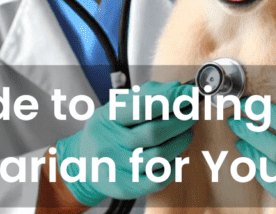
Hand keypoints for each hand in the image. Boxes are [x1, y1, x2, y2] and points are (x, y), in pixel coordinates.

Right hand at [55, 81, 195, 205]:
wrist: (83, 162)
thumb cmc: (108, 130)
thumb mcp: (119, 106)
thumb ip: (148, 94)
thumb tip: (177, 88)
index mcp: (107, 118)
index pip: (142, 107)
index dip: (170, 100)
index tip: (189, 94)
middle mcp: (108, 143)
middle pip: (154, 133)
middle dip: (180, 121)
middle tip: (192, 114)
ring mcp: (115, 168)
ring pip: (159, 156)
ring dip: (181, 142)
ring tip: (186, 133)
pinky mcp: (124, 187)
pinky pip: (158, 179)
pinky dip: (173, 166)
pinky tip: (175, 156)